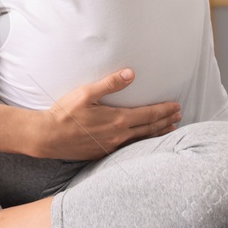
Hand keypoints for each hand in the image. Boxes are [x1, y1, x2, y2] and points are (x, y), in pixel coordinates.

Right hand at [29, 69, 180, 160]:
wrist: (48, 136)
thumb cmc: (65, 113)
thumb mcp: (86, 93)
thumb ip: (110, 84)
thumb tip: (131, 74)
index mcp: (117, 120)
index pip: (148, 115)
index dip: (164, 110)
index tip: (176, 106)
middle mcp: (118, 136)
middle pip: (149, 129)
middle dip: (166, 121)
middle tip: (179, 116)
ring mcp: (112, 147)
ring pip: (142, 140)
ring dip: (157, 133)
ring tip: (169, 129)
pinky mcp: (103, 153)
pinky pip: (130, 148)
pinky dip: (143, 143)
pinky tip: (143, 141)